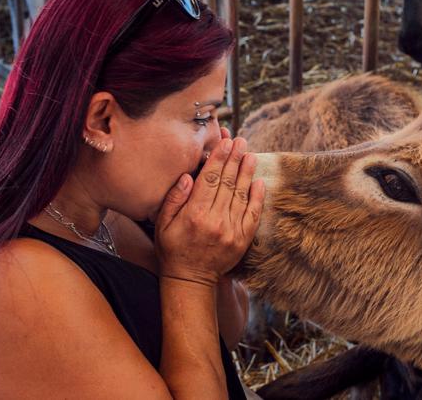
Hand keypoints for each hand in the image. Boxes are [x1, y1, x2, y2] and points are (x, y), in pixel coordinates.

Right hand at [155, 137, 264, 285]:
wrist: (191, 279)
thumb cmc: (173, 249)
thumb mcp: (163, 224)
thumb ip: (174, 199)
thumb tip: (187, 176)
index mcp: (195, 214)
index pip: (210, 179)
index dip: (219, 159)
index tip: (226, 142)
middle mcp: (215, 220)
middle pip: (228, 183)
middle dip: (235, 159)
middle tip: (241, 141)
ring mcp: (232, 230)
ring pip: (241, 195)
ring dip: (247, 173)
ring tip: (251, 154)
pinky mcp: (242, 239)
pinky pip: (252, 214)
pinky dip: (257, 197)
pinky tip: (259, 182)